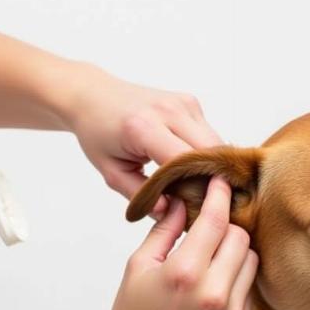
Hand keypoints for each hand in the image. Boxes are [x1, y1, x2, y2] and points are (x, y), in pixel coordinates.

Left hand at [68, 66, 222, 218]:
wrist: (93, 96)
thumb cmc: (98, 133)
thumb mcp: (111, 172)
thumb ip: (139, 195)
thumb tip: (168, 214)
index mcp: (144, 128)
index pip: (186, 163)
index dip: (195, 188)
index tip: (194, 208)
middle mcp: (169, 110)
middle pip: (211, 151)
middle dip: (210, 178)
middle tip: (200, 201)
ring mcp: (183, 103)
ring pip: (216, 142)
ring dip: (209, 165)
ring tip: (192, 183)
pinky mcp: (190, 102)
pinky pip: (209, 133)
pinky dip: (204, 151)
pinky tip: (187, 163)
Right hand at [102, 177, 257, 309]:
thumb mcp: (138, 266)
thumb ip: (164, 229)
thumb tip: (183, 200)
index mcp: (184, 272)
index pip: (215, 220)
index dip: (219, 195)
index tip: (219, 182)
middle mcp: (213, 293)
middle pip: (240, 237)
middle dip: (225, 228)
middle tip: (209, 230)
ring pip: (252, 262)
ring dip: (235, 254)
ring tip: (212, 261)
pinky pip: (249, 291)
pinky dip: (235, 283)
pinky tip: (213, 290)